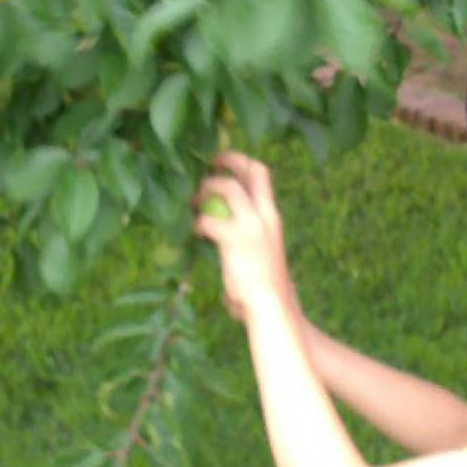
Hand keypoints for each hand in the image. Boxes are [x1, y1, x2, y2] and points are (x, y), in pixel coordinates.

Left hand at [192, 153, 297, 322]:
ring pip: (228, 188)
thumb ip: (248, 241)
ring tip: (193, 200)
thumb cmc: (267, 289)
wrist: (273, 306)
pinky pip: (208, 221)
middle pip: (250, 170)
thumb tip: (226, 243)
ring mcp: (251, 226)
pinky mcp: (234, 239)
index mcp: (272, 217)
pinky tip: (194, 232)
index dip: (241, 162)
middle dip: (228, 159)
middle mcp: (265, 215)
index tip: (223, 162)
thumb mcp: (263, 255)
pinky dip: (198, 223)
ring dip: (206, 189)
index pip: (262, 175)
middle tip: (207, 163)